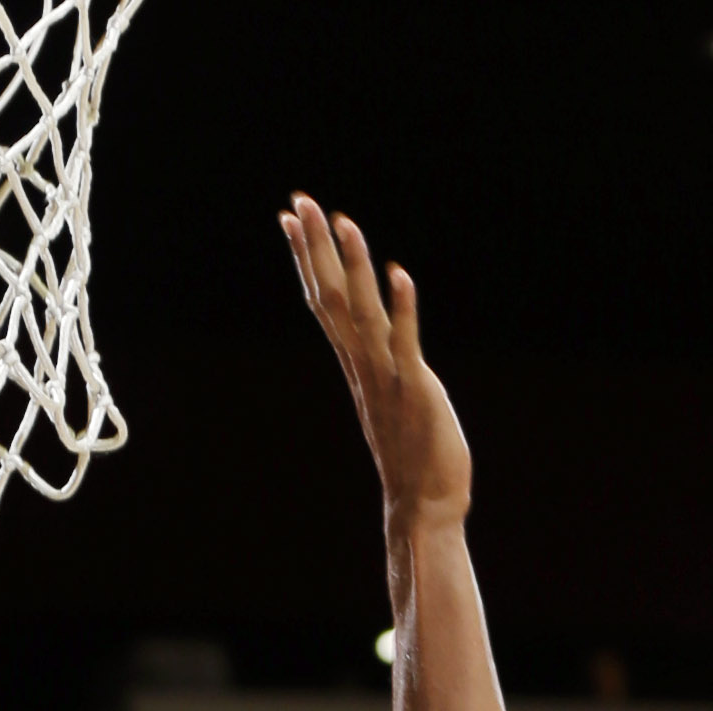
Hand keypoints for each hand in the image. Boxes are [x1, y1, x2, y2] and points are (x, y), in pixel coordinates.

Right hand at [280, 194, 471, 531]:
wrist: (424, 508)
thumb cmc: (414, 460)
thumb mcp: (391, 403)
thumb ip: (382, 372)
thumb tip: (377, 351)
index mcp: (356, 365)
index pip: (324, 301)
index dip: (306, 258)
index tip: (288, 218)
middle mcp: (364, 366)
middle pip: (332, 297)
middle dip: (315, 247)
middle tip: (299, 200)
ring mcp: (387, 377)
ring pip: (362, 312)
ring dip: (353, 266)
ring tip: (344, 220)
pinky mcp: (416, 390)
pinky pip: (405, 343)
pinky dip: (402, 309)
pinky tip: (398, 274)